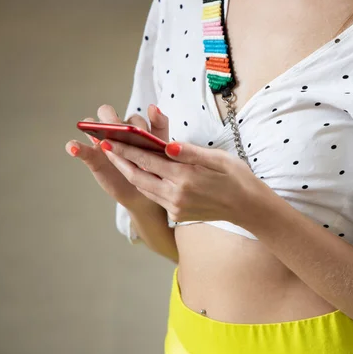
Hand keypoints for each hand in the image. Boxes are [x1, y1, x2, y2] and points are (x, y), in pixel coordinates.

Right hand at [65, 103, 169, 208]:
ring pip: (92, 125)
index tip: (140, 132)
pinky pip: (81, 149)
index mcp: (135, 127)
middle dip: (111, 119)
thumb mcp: (161, 151)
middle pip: (107, 114)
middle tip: (116, 130)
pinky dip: (75, 146)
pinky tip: (74, 147)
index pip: (134, 118)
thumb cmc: (153, 168)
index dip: (135, 124)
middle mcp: (116, 130)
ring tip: (96, 136)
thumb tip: (153, 107)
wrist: (144, 192)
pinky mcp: (92, 156)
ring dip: (93, 127)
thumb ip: (158, 131)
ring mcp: (102, 142)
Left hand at [101, 139, 267, 224]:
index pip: (148, 161)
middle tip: (104, 146)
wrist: (248, 207)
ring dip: (129, 172)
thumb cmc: (236, 177)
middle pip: (138, 177)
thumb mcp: (218, 159)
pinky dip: (144, 183)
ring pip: (144, 188)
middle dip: (119, 161)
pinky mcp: (177, 214)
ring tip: (117, 157)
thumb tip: (167, 145)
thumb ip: (190, 152)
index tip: (110, 139)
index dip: (126, 149)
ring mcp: (175, 207)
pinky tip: (139, 172)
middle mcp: (176, 195)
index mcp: (185, 178)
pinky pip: (154, 196)